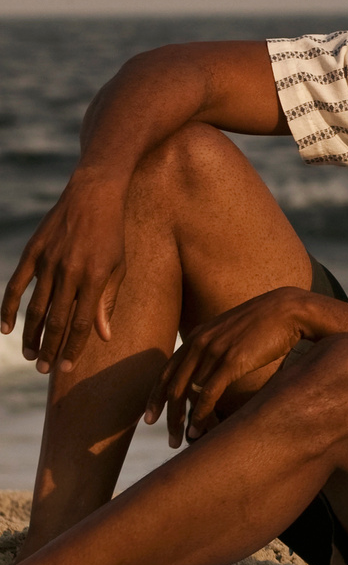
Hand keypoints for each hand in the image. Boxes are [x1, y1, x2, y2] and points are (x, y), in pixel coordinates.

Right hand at [1, 170, 130, 374]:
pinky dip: (9, 308)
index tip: (66, 368)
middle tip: (44, 369)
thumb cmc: (112, 234)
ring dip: (31, 334)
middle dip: (49, 348)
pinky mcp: (32, 252)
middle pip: (55, 320)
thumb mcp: (118, 267)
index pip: (81, 323)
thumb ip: (108, 301)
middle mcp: (68, 273)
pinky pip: (16, 285)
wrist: (94, 195)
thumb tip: (103, 336)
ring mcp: (47, 262)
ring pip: (34, 307)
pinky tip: (5, 328)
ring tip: (31, 355)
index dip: (73, 348)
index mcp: (94, 279)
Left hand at [145, 287, 322, 446]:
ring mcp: (214, 351)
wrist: (290, 310)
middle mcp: (199, 343)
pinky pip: (207, 393)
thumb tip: (216, 371)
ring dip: (181, 420)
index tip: (150, 418)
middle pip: (171, 385)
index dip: (155, 397)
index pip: (166, 371)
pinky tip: (199, 429)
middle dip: (166, 415)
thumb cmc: (268, 323)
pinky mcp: (231, 361)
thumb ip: (219, 347)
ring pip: (185, 392)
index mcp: (197, 336)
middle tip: (168, 438)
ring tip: (182, 439)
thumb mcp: (234, 331)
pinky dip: (200, 414)